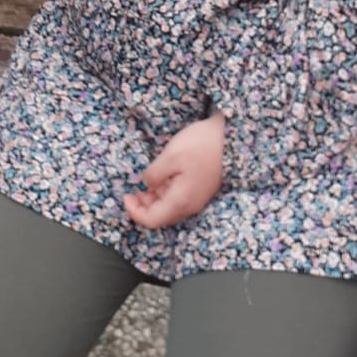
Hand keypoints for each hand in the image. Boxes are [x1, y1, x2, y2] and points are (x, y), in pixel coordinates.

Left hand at [124, 112, 224, 229]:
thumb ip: (154, 175)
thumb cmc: (201, 144)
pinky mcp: (201, 190)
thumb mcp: (170, 156)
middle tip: (133, 191)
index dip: (134, 212)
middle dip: (143, 207)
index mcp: (181, 201)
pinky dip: (166, 193)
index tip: (126, 196)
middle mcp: (190, 206)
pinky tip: (162, 178)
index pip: (152, 220)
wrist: (230, 136)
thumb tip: (147, 185)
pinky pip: (179, 199)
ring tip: (146, 183)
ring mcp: (197, 199)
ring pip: (170, 208)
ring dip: (154, 200)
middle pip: (161, 217)